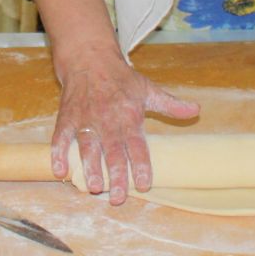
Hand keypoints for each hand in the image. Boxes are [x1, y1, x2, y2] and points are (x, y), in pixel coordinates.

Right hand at [51, 40, 198, 205]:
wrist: (89, 58)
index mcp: (129, 116)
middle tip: (118, 198)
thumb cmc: (121, 78)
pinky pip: (61, 138)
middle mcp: (107, 120)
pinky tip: (59, 171)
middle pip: (113, 152)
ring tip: (94, 187)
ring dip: (90, 168)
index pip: (137, 145)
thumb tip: (196, 110)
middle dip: (115, 175)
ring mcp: (85, 120)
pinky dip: (58, 153)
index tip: (144, 184)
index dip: (141, 165)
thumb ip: (170, 105)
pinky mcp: (67, 118)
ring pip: (87, 147)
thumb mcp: (148, 89)